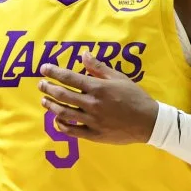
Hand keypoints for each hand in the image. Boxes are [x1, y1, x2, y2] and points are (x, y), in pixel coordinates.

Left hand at [39, 53, 158, 144]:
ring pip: (63, 112)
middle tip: (41, 84)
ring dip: (50, 105)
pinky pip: (72, 131)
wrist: (149, 122)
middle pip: (62, 95)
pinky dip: (61, 124)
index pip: (69, 78)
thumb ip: (99, 67)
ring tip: (44, 100)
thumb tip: (83, 55)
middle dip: (48, 88)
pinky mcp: (94, 134)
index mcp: (98, 88)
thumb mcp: (119, 78)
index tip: (44, 69)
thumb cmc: (135, 97)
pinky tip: (56, 119)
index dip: (54, 72)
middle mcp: (92, 104)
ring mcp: (92, 121)